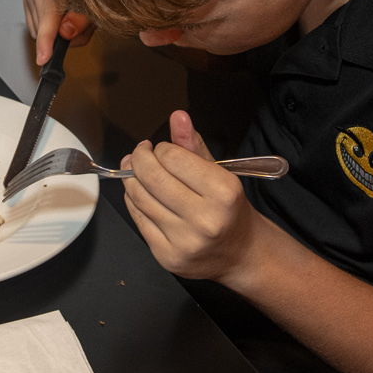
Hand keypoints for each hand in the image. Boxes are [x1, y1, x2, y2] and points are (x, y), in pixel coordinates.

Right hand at [23, 0, 94, 64]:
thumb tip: (65, 32)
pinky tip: (62, 15)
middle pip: (43, 30)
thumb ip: (82, 20)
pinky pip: (36, 27)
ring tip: (74, 18)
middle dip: (63, 36)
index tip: (43, 58)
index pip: (48, 18)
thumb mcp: (97, 6)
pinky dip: (51, 28)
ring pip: (37, 31)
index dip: (46, 40)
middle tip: (84, 26)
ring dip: (57, 33)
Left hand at [120, 111, 271, 281]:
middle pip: (152, 178)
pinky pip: (138, 219)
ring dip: (131, 178)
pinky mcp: (166, 256)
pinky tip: (139, 192)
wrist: (240, 254)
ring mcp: (184, 241)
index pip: (173, 158)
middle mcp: (205, 219)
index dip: (162, 149)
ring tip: (134, 169)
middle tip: (140, 153)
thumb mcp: (220, 174)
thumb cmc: (229, 210)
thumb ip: (194, 145)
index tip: (162, 149)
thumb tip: (177, 116)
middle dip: (139, 159)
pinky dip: (133, 200)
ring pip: (140, 198)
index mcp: (223, 193)